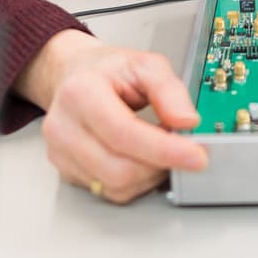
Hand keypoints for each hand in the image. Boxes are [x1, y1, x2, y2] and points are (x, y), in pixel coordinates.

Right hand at [17, 31, 207, 203]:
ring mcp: (61, 153)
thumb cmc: (106, 71)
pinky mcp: (66, 171)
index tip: (196, 156)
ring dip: (148, 175)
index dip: (164, 150)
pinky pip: (109, 192)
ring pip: (116, 186)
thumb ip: (169, 90)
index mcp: (81, 93)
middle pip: (119, 169)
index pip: (124, 134)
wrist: (73, 77)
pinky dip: (133, 181)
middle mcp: (64, 126)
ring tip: (157, 148)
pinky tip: (139, 158)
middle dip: (159, 164)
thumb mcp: (145, 64)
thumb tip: (187, 121)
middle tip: (179, 147)